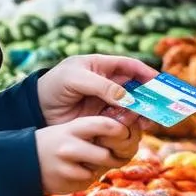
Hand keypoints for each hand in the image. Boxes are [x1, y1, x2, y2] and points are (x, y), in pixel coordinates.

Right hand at [35, 116, 132, 195]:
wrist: (21, 162)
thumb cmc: (53, 143)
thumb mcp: (68, 129)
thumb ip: (91, 130)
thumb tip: (126, 134)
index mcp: (71, 128)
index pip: (104, 125)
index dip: (120, 130)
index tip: (126, 133)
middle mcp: (68, 147)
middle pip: (105, 155)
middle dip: (115, 157)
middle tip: (119, 154)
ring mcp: (66, 168)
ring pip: (97, 171)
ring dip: (99, 168)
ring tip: (90, 162)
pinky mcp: (66, 184)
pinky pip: (87, 182)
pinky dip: (87, 177)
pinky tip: (76, 171)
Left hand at [36, 55, 156, 125]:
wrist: (35, 111)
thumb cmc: (53, 86)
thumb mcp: (75, 79)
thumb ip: (101, 86)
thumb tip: (127, 97)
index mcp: (101, 66)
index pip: (129, 66)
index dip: (145, 72)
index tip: (159, 82)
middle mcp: (107, 84)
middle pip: (135, 88)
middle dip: (148, 96)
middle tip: (160, 106)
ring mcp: (105, 102)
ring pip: (130, 106)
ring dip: (140, 112)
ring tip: (147, 121)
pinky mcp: (100, 119)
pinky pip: (120, 121)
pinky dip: (128, 125)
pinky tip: (133, 129)